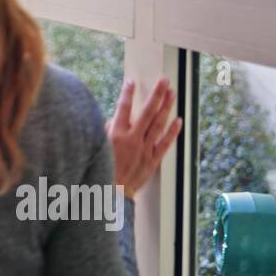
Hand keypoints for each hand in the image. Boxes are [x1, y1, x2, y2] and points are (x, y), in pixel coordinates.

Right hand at [106, 77, 182, 195]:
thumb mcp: (96, 147)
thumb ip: (105, 132)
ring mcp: (144, 150)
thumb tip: (112, 121)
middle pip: (146, 112)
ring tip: (172, 93)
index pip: (123, 108)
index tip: (131, 81)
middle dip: (156, 94)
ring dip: (166, 107)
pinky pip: (164, 144)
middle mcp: (132, 139)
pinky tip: (178, 120)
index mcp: (115, 134)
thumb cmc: (100, 170)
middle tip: (164, 80)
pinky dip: (172, 132)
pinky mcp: (152, 161)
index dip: (127, 94)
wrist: (110, 195)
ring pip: (158, 125)